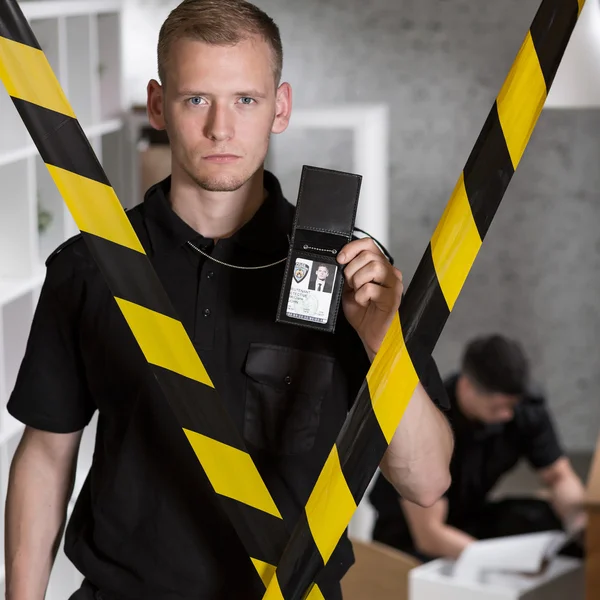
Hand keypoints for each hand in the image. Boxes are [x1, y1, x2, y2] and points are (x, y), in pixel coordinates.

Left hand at [337, 238, 402, 357]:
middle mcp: (389, 273)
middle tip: (350, 284)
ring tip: (357, 292)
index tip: (341, 259)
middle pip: (369, 255)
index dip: (352, 248)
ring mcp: (393, 285)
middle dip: (352, 269)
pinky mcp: (392, 298)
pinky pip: (372, 289)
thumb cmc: (363, 313)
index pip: (368, 244)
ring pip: (374, 267)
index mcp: (379, 267)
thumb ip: (347, 273)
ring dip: (358, 280)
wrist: (371, 335)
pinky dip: (361, 296)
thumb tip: (339, 261)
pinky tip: (363, 303)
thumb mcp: (349, 288)